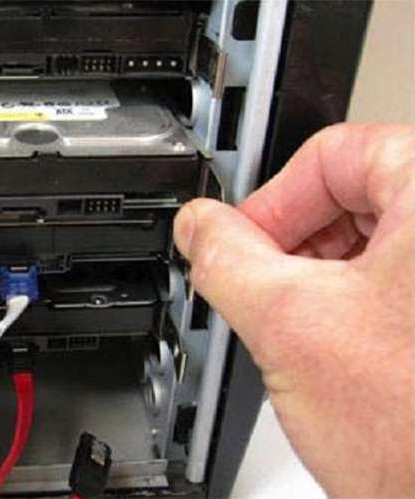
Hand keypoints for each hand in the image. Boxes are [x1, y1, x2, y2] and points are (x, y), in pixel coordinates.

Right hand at [174, 123, 413, 496]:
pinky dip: (354, 301)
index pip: (337, 152)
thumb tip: (199, 226)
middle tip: (265, 289)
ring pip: (377, 241)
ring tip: (300, 329)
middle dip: (295, 244)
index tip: (244, 242)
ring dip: (321, 277)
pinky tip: (335, 345)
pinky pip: (399, 279)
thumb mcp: (289, 325)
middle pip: (358, 194)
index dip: (274, 200)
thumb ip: (226, 259)